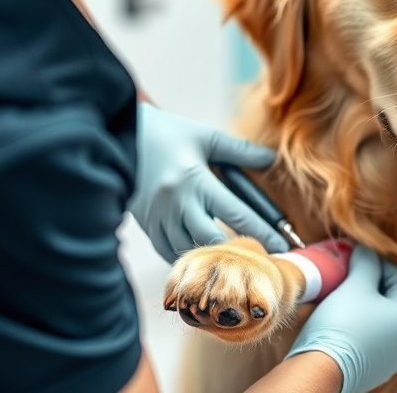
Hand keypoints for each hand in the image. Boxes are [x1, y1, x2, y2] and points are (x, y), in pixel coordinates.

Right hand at [128, 103, 289, 261]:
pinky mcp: (146, 225)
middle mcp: (176, 204)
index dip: (262, 232)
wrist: (115, 138)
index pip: (236, 214)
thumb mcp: (204, 137)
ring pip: (190, 250)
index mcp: (194, 179)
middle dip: (240, 253)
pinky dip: (189, 257)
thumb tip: (271, 160)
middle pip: (214, 240)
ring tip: (239, 264)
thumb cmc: (165, 133)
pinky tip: (206, 258)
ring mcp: (158, 218)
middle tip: (263, 261)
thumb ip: (240, 152)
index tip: (282, 245)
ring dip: (215, 258)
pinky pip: (169, 252)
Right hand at [286, 246, 396, 392]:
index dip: (381, 263)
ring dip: (369, 304)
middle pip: (395, 300)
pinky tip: (345, 318)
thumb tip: (367, 250)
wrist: (321, 370)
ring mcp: (395, 358)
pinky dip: (364, 324)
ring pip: (384, 320)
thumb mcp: (355, 286)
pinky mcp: (378, 368)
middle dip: (374, 283)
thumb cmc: (341, 324)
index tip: (361, 256)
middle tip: (353, 273)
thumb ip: (366, 263)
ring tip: (347, 293)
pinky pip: (375, 338)